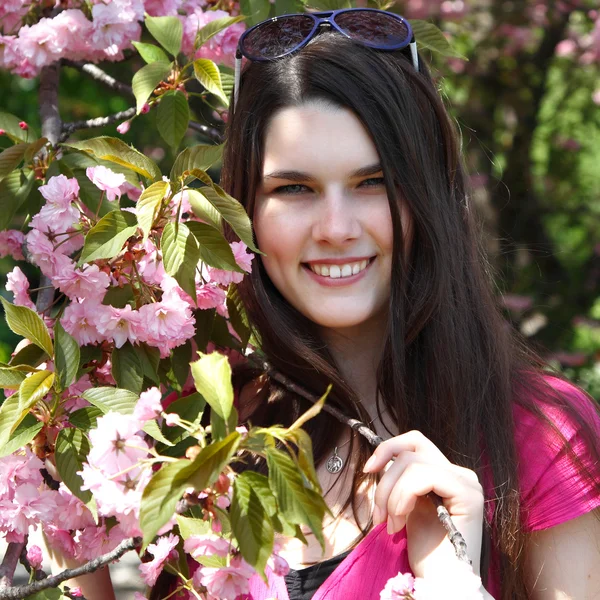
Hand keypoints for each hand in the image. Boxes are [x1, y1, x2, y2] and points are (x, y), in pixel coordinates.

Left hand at [363, 430, 483, 578]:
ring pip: (411, 463)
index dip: (388, 449)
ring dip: (391, 495)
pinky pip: (422, 476)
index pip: (415, 443)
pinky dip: (402, 497)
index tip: (368, 469)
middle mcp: (461, 474)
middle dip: (385, 481)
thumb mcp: (408, 507)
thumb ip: (403, 481)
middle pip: (410, 450)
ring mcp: (466, 482)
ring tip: (391, 525)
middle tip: (378, 515)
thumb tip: (381, 460)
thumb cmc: (426, 554)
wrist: (443, 586)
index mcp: (447, 474)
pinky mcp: (467, 494)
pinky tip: (400, 523)